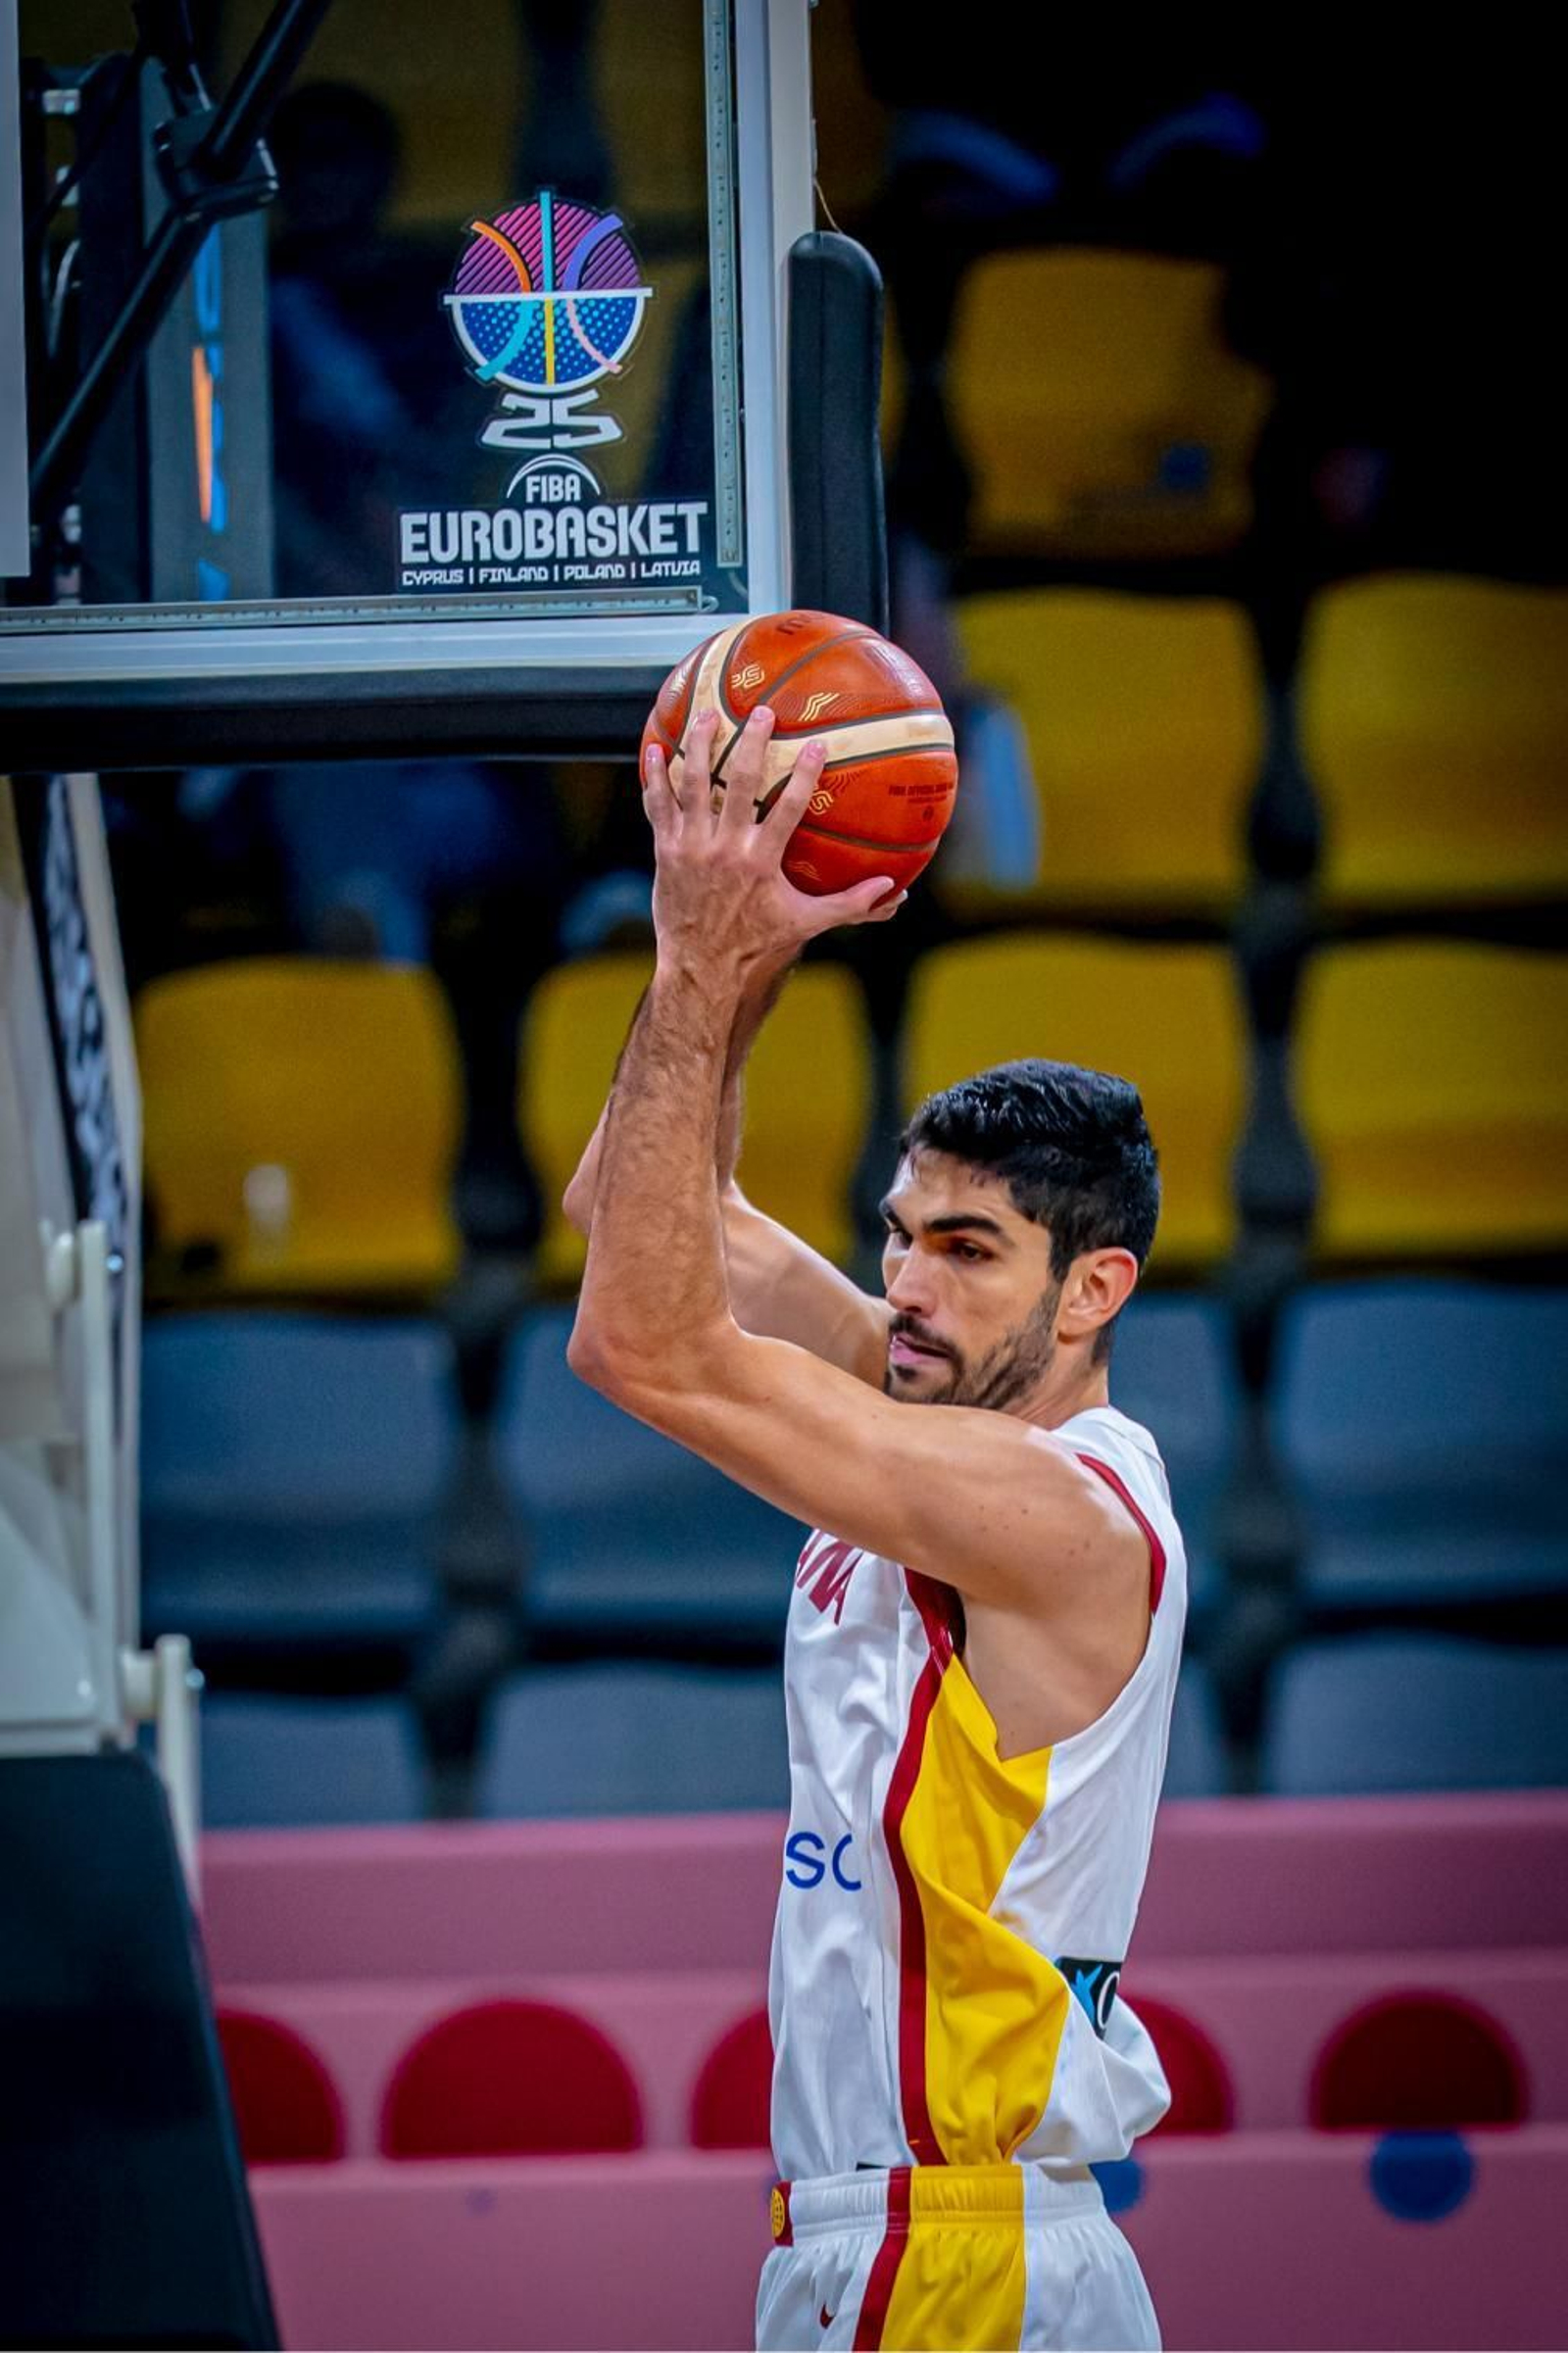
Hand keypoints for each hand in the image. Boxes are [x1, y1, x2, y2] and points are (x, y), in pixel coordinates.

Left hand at [641, 705, 904, 984]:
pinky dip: (654, 777)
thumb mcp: (806, 924)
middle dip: (750, 743)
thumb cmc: (756, 943)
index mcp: (760, 861)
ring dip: (698, 745)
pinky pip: (657, 806)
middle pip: (737, 783)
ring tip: (707, 714)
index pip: (787, 808)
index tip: (816, 743)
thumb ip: (849, 904)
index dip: (803, 774)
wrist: (701, 968)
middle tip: (762, 713)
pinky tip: (654, 749)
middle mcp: (725, 848)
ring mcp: (691, 847)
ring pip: (693, 784)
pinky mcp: (665, 851)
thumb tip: (895, 892)